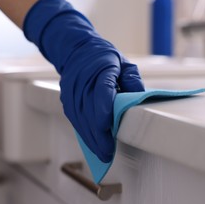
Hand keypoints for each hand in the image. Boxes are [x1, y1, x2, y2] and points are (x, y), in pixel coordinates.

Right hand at [24, 0, 144, 161]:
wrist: (76, 49)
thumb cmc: (104, 58)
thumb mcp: (124, 63)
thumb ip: (132, 80)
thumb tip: (138, 98)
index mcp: (102, 68)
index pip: (101, 90)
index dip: (103, 109)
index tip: (106, 127)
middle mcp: (84, 79)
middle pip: (88, 109)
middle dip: (97, 134)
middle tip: (107, 153)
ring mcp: (72, 89)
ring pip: (79, 117)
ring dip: (89, 137)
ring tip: (101, 153)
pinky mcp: (66, 98)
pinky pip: (73, 117)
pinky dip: (82, 132)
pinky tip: (91, 143)